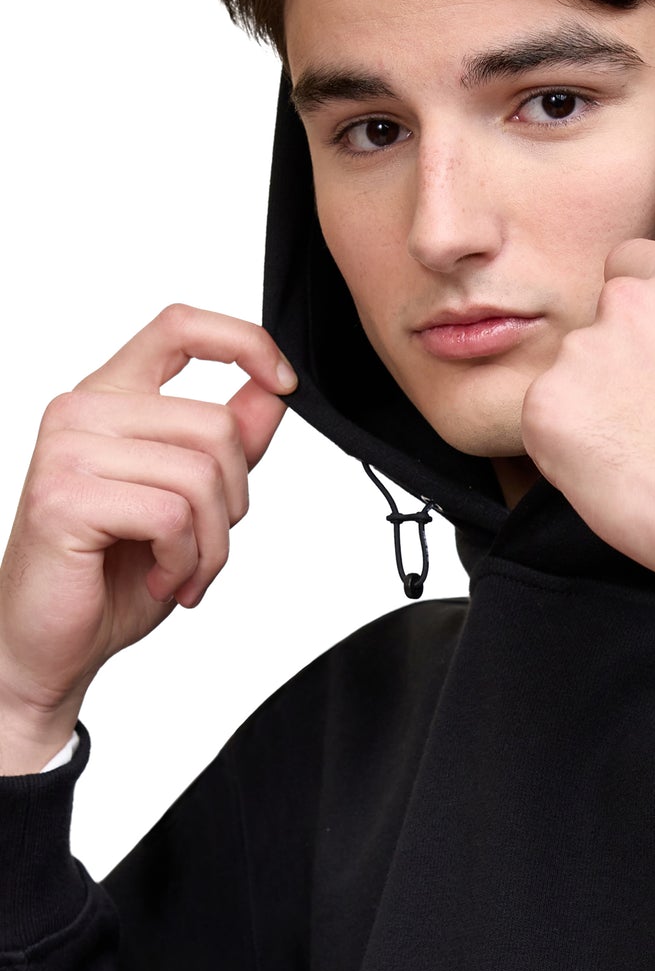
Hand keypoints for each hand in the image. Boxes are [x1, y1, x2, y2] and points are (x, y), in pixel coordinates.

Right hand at [0, 303, 296, 753]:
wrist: (55, 645)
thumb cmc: (114, 573)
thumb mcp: (192, 500)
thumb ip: (231, 441)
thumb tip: (274, 390)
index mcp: (111, 399)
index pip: (179, 326)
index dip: (246, 342)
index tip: (283, 380)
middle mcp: (82, 412)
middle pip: (216, 425)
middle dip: (234, 501)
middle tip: (202, 546)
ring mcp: (67, 450)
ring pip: (201, 474)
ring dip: (211, 542)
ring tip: (180, 570)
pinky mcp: (64, 497)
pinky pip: (172, 516)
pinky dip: (184, 562)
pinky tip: (158, 580)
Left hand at [519, 240, 654, 597]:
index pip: (628, 265)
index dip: (633, 315)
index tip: (644, 350)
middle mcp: (628, 302)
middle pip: (594, 325)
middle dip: (609, 367)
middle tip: (646, 422)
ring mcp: (582, 352)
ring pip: (566, 378)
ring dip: (587, 411)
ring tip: (639, 459)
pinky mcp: (546, 405)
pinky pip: (542, 425)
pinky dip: (565, 453)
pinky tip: (614, 477)